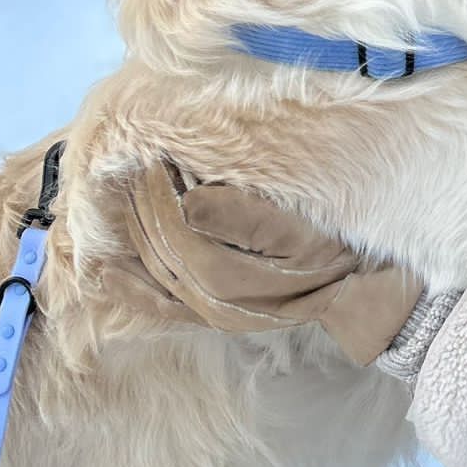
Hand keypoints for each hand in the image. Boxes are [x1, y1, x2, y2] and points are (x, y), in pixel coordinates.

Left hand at [106, 163, 423, 365]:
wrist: (363, 296)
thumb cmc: (336, 249)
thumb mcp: (302, 228)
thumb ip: (245, 216)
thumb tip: (189, 201)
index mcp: (231, 275)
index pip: (173, 223)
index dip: (156, 186)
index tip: (145, 149)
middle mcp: (211, 300)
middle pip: (155, 245)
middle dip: (136, 203)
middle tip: (121, 162)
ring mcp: (209, 312)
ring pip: (150, 270)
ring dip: (127, 232)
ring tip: (111, 194)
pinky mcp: (212, 317)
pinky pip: (157, 305)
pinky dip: (127, 286)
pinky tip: (103, 269)